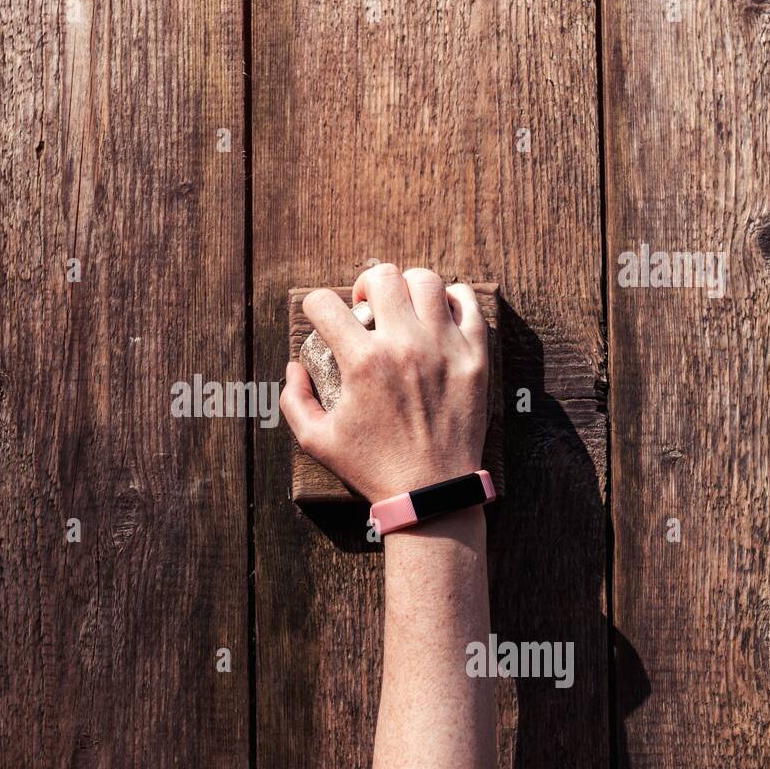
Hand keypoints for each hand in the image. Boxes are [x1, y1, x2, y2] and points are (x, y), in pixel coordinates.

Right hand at [281, 263, 487, 502]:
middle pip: (381, 276)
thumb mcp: (316, 440)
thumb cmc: (372, 466)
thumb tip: (295, 367)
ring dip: (406, 288)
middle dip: (364, 287)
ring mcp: (444, 347)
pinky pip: (467, 302)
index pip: (325, 303)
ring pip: (425, 280)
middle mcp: (404, 345)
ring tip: (403, 309)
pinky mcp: (474, 356)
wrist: (431, 492)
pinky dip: (450, 299)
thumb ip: (295, 399)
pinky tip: (437, 316)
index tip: (323, 318)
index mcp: (362, 362)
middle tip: (366, 309)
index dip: (315, 305)